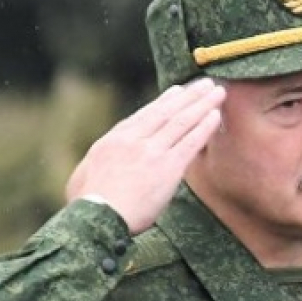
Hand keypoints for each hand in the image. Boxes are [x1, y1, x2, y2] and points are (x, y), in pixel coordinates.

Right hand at [66, 77, 225, 232]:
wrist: (96, 217)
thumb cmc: (85, 205)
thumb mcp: (83, 175)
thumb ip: (96, 163)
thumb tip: (99, 163)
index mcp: (113, 140)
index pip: (144, 116)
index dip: (164, 102)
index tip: (178, 92)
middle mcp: (134, 140)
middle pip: (166, 111)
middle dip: (189, 95)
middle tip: (205, 83)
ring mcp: (152, 152)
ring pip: (181, 121)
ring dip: (202, 104)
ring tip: (218, 91)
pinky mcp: (168, 168)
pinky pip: (191, 142)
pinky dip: (204, 127)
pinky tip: (216, 116)